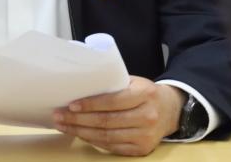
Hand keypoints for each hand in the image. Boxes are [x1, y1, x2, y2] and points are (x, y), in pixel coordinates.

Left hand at [52, 76, 185, 155]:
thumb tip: (81, 85)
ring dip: (81, 132)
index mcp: (145, 93)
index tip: (71, 104)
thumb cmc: (144, 92)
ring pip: (107, 136)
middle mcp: (148, 116)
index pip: (113, 101)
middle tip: (60, 115)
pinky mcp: (142, 149)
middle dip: (79, 119)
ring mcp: (146, 135)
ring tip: (64, 126)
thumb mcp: (133, 81)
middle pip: (107, 121)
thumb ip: (112, 83)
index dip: (90, 104)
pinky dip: (94, 141)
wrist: (170, 110)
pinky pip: (112, 147)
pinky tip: (80, 134)